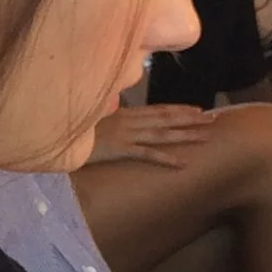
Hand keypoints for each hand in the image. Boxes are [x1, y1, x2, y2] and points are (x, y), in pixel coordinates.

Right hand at [86, 103, 215, 169]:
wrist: (58, 133)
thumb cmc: (74, 127)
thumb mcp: (96, 118)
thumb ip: (111, 116)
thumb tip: (120, 115)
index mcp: (125, 112)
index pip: (158, 109)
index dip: (179, 108)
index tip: (197, 109)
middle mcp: (129, 120)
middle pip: (166, 118)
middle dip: (190, 118)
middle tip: (212, 120)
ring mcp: (126, 134)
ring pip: (162, 133)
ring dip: (186, 134)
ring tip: (206, 136)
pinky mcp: (120, 148)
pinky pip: (147, 154)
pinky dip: (166, 158)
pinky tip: (183, 163)